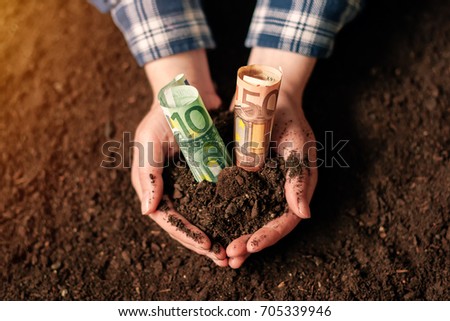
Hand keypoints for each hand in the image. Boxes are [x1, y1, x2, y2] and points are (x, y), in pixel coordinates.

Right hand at [132, 50, 226, 265]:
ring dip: (216, 234)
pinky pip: (217, 199)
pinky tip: (240, 225)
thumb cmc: (163, 115)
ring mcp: (190, 183)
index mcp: (154, 185)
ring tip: (232, 251)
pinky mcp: (208, 175)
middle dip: (203, 242)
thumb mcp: (149, 141)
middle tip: (223, 258)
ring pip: (202, 216)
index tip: (206, 244)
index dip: (185, 234)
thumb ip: (147, 174)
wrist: (187, 94)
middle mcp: (172, 189)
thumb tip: (148, 211)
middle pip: (186, 223)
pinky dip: (226, 214)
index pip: (167, 218)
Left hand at [226, 48, 317, 267]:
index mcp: (297, 186)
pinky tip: (212, 230)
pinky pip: (236, 203)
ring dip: (238, 238)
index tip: (251, 245)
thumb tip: (303, 213)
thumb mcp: (297, 144)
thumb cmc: (287, 117)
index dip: (270, 235)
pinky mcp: (246, 180)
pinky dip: (227, 219)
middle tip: (230, 256)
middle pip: (267, 225)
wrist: (267, 97)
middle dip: (250, 244)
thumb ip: (299, 177)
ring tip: (222, 255)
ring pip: (252, 220)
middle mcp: (280, 192)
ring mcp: (263, 187)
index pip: (287, 219)